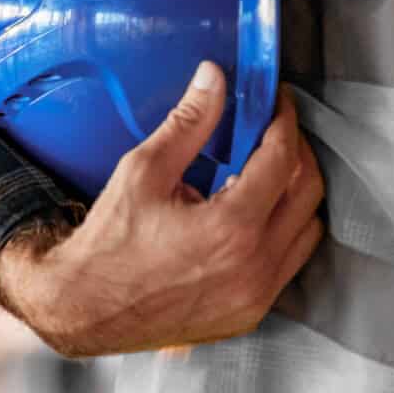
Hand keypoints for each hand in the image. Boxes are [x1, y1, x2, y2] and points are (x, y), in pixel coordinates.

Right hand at [0, 63, 324, 356]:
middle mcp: (255, 265)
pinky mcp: (251, 312)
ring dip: (295, 194)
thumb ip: (187, 123)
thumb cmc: (108, 243)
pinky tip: (252, 216)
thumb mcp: (142, 172)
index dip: (283, 121)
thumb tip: (213, 80)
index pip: (281, 159)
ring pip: (307, 230)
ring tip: (265, 172)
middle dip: (296, 152)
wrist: (86, 307)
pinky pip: (288, 263)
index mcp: (231, 226)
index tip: (277, 102)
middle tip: (274, 130)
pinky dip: (282, 232)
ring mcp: (257, 295)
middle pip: (307, 192)